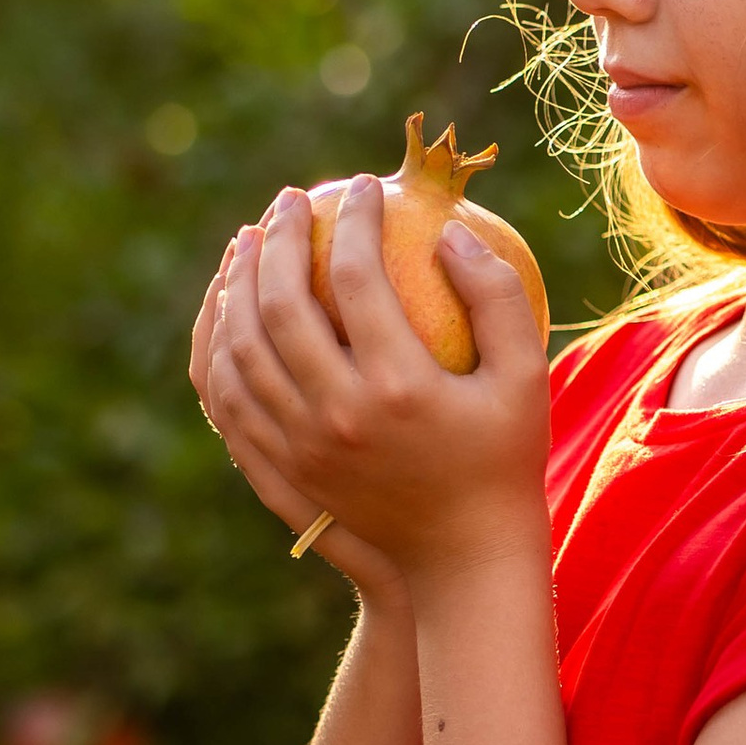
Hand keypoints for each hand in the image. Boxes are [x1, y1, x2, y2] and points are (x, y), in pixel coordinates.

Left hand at [193, 180, 549, 588]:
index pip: (357, 279)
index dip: (355, 220)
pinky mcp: (280, 468)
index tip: (362, 187)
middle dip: (279, 239)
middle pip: (281, 306)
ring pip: (240, 350)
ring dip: (236, 285)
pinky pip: (227, 396)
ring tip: (250, 241)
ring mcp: (300, 448)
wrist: (461, 558)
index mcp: (401, 389)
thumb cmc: (504, 458)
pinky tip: (228, 307)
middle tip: (291, 200)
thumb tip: (448, 231)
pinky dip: (217, 344)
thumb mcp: (528, 377)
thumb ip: (498, 297)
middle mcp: (339, 418)